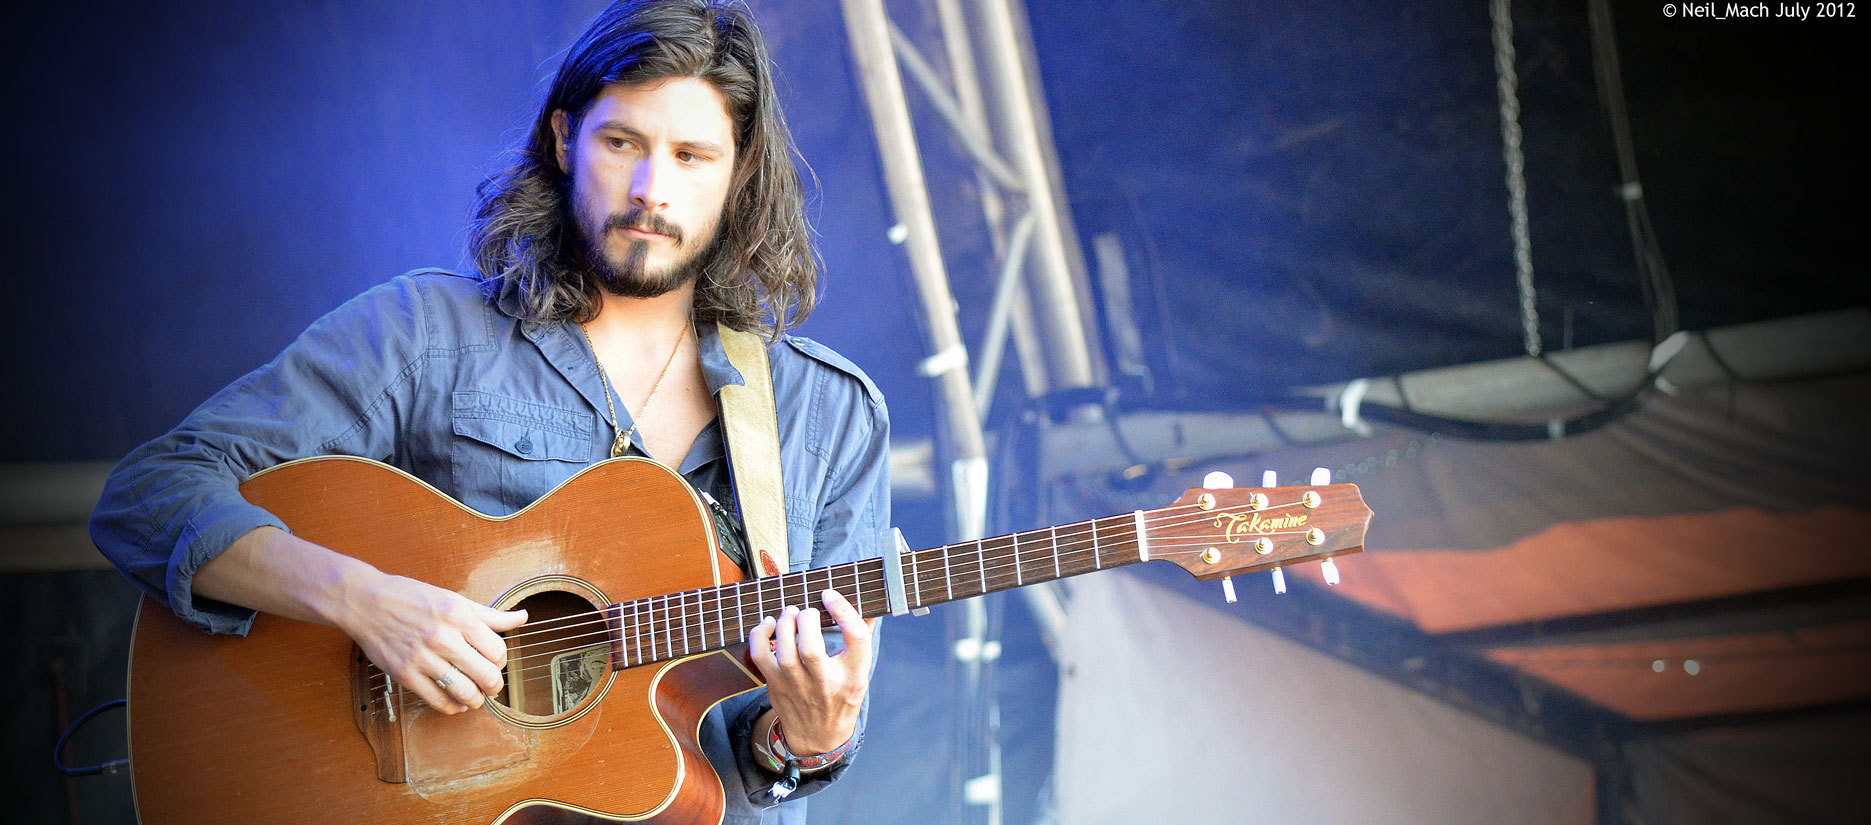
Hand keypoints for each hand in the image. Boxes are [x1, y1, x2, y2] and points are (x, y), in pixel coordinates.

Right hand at [337, 572, 526, 714]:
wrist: (366, 603)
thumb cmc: (412, 598)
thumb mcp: (454, 600)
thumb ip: (490, 614)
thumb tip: (522, 618)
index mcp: (459, 616)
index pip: (498, 650)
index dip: (502, 661)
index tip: (496, 663)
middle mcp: (443, 637)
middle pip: (486, 675)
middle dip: (495, 686)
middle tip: (492, 686)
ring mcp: (422, 658)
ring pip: (464, 692)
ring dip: (475, 700)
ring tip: (475, 697)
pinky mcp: (404, 674)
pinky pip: (437, 701)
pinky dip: (452, 707)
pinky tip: (455, 702)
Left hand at [747, 588, 876, 754]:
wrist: (818, 737)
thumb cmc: (841, 696)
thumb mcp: (860, 672)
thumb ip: (861, 637)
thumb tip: (869, 603)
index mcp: (853, 676)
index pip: (856, 639)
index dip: (844, 611)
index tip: (830, 595)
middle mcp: (825, 683)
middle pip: (811, 648)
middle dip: (807, 619)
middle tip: (808, 611)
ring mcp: (797, 686)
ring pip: (785, 652)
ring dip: (785, 623)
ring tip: (791, 612)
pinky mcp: (775, 684)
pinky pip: (761, 656)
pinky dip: (760, 634)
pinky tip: (770, 623)